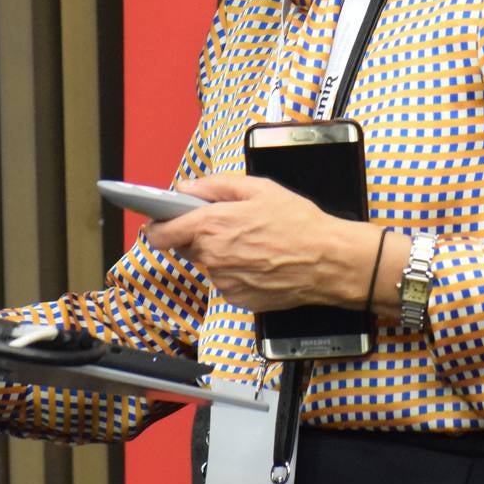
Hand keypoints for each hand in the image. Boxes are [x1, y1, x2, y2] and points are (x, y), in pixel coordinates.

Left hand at [143, 173, 371, 312]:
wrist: (328, 261)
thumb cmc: (299, 223)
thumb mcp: (259, 188)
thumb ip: (215, 185)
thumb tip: (187, 187)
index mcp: (212, 225)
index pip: (161, 233)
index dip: (155, 227)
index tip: (155, 222)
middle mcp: (212, 256)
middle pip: (185, 246)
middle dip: (197, 234)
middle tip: (226, 224)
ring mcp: (224, 280)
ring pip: (207, 263)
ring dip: (219, 253)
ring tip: (252, 242)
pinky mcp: (237, 298)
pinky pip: (225, 280)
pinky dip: (235, 270)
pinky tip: (259, 260)